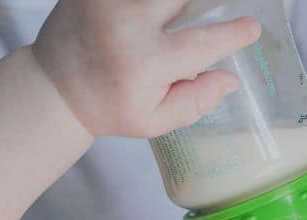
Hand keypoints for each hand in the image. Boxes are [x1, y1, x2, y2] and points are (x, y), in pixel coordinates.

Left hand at [32, 0, 260, 137]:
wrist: (54, 86)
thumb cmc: (110, 106)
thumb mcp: (153, 121)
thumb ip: (195, 101)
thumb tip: (231, 78)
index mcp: (144, 62)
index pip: (201, 44)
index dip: (231, 35)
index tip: (252, 27)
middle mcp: (127, 23)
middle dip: (203, 3)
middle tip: (220, 8)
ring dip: (176, 4)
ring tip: (186, 14)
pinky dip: (154, 3)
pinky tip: (162, 11)